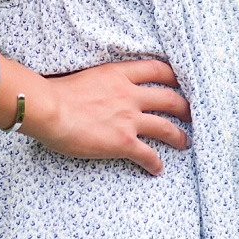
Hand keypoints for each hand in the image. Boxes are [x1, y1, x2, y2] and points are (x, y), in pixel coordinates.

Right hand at [22, 57, 190, 176]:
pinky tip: (157, 169)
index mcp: (117, 75)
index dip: (172, 76)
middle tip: (190, 114)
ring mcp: (129, 119)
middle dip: (184, 108)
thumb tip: (95, 89)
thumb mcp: (82, 76)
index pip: (156, 69)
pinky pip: (148, 155)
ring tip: (185, 142)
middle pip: (170, 99)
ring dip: (179, 137)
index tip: (178, 82)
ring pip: (167, 128)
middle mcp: (129, 95)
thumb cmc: (54, 92)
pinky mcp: (124, 142)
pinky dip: (155, 163)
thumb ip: (97, 82)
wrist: (48, 109)